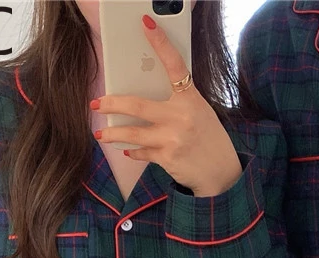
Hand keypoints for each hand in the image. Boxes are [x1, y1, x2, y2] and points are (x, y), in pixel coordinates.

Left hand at [94, 16, 241, 196]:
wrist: (222, 172)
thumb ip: (177, 101)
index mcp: (191, 99)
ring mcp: (173, 138)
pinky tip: (127, 148)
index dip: (161, 43)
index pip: (174, 65)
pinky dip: (133, 150)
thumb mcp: (199, 112)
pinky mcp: (168, 158)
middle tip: (96, 103)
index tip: (146, 24)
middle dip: (112, 103)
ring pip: (132, 133)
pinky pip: (142, 152)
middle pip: (138, 105)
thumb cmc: (208, 138)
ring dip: (113, 133)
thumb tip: (144, 91)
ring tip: (101, 133)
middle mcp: (182, 117)